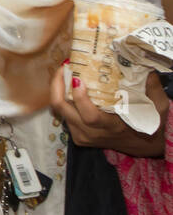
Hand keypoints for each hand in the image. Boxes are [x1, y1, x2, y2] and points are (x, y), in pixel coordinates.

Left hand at [50, 64, 167, 157]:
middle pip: (64, 110)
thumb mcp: (157, 107)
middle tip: (63, 68)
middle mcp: (93, 133)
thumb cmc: (149, 124)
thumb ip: (152, 88)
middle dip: (58, 86)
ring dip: (58, 90)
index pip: (90, 116)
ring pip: (60, 111)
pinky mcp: (77, 136)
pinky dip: (62, 99)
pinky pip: (63, 115)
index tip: (77, 79)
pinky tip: (68, 86)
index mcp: (113, 127)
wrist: (142, 145)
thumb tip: (146, 68)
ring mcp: (83, 136)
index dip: (80, 98)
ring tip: (64, 73)